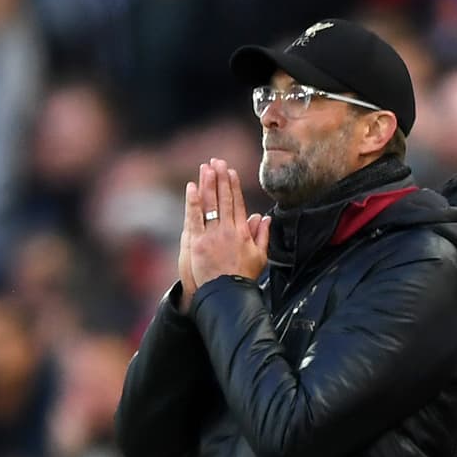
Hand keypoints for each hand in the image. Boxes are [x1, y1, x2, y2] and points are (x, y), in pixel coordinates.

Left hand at [183, 159, 269, 299]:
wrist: (228, 295)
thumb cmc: (243, 277)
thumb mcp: (260, 257)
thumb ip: (262, 235)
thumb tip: (263, 217)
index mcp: (242, 232)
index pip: (237, 203)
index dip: (233, 185)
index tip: (230, 171)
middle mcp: (228, 230)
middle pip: (223, 199)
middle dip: (220, 178)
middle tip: (217, 161)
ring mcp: (212, 235)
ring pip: (210, 204)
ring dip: (207, 184)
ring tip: (205, 167)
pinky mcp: (197, 243)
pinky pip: (194, 218)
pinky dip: (193, 202)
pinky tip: (192, 187)